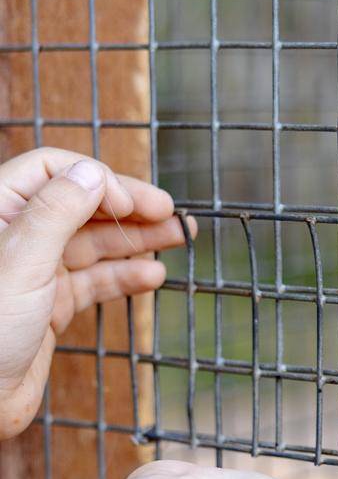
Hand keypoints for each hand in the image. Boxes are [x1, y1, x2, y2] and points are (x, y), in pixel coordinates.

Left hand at [0, 148, 190, 439]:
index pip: (54, 172)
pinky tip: (153, 277)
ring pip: (93, 243)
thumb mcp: (21, 262)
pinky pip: (94, 282)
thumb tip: (93, 173)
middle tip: (174, 215)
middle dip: (129, 208)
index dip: (98, 181)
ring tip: (180, 239)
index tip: (134, 205)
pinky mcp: (49, 306)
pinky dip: (125, 277)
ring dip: (137, 240)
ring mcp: (34, 272)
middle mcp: (16, 237)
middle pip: (81, 205)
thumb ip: (57, 212)